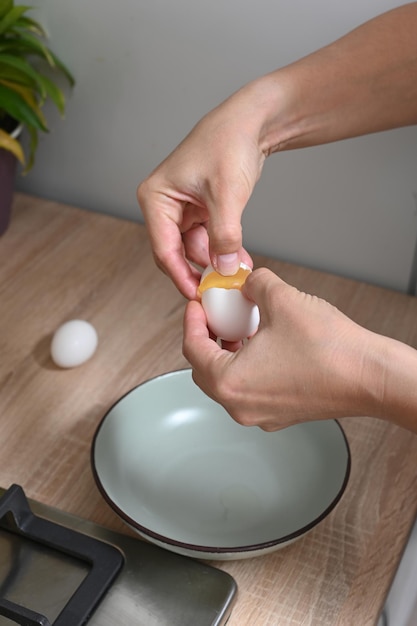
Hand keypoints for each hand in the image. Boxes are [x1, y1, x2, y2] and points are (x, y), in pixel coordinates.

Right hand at [137, 94, 266, 299]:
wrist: (251, 122)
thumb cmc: (229, 144)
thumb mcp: (226, 195)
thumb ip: (224, 236)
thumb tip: (224, 270)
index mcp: (155, 198)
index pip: (163, 248)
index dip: (180, 276)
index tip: (198, 296)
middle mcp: (163, 205)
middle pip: (176, 253)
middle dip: (199, 270)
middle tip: (219, 289)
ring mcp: (181, 209)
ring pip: (193, 249)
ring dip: (214, 262)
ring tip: (236, 271)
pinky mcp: (199, 210)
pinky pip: (207, 239)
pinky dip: (221, 250)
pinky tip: (238, 260)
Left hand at [183, 268, 383, 429]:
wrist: (369, 375)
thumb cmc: (329, 349)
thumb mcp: (281, 299)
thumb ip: (254, 284)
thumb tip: (248, 283)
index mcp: (229, 383)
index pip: (192, 349)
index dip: (191, 320)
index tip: (197, 305)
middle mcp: (240, 406)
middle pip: (205, 370)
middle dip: (206, 338)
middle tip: (214, 316)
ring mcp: (261, 414)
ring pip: (228, 381)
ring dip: (228, 353)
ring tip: (240, 326)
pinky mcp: (281, 414)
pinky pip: (251, 389)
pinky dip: (248, 366)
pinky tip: (263, 343)